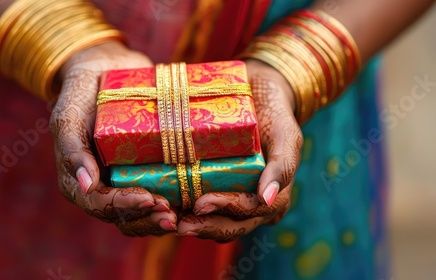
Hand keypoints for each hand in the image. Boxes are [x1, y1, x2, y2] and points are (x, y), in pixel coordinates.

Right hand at [49, 41, 176, 235]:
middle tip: (172, 216)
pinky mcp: (149, 171)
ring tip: (184, 214)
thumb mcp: (69, 117)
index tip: (148, 199)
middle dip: (149, 219)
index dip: (125, 207)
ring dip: (163, 217)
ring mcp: (129, 181)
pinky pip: (163, 193)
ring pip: (146, 212)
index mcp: (82, 183)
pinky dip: (178, 201)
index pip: (102, 205)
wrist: (105, 71)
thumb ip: (72, 150)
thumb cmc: (81, 95)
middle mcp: (106, 188)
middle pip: (127, 217)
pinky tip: (197, 201)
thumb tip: (86, 186)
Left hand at [177, 59, 302, 241]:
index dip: (226, 209)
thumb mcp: (286, 133)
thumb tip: (268, 198)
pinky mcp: (212, 191)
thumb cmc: (274, 113)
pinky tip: (162, 207)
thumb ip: (284, 164)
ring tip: (165, 219)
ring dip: (190, 224)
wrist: (257, 95)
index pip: (249, 211)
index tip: (201, 204)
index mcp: (273, 199)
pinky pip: (197, 208)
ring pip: (212, 223)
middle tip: (178, 223)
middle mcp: (252, 207)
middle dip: (203, 226)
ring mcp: (231, 201)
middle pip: (228, 226)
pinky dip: (181, 211)